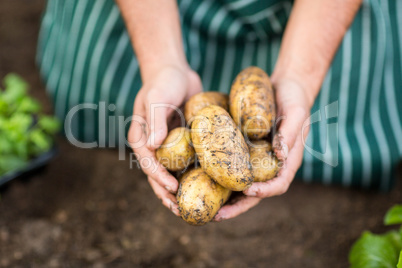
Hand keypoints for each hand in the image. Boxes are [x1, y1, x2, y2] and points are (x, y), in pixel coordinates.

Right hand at [128, 65, 201, 215]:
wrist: (174, 70)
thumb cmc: (163, 82)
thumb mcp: (157, 99)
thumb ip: (154, 122)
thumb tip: (153, 147)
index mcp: (141, 137)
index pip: (147, 163)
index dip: (159, 178)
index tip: (173, 189)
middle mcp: (153, 144)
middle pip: (157, 174)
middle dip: (167, 194)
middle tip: (180, 210)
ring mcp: (168, 145)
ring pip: (172, 172)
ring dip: (179, 189)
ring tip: (191, 207)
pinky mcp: (182, 141)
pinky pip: (186, 161)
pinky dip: (192, 174)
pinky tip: (205, 185)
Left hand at [214, 77, 311, 220]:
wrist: (285, 87)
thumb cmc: (295, 100)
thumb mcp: (297, 113)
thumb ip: (290, 133)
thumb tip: (279, 154)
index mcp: (287, 161)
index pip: (278, 185)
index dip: (263, 192)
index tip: (248, 193)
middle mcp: (271, 164)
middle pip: (255, 193)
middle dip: (238, 206)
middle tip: (217, 215)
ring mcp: (257, 159)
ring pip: (241, 184)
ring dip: (225, 197)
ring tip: (205, 205)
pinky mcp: (245, 150)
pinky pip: (232, 166)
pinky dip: (220, 175)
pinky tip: (201, 177)